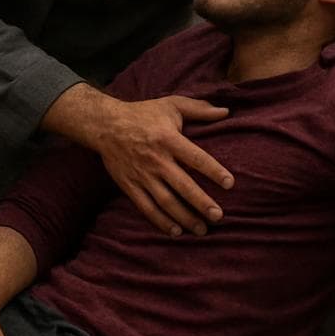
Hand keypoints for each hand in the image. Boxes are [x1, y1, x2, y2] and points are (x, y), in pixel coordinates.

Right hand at [97, 96, 232, 237]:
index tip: (230, 184)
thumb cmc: (143, 113)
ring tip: (201, 230)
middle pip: (182, 185)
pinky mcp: (129, 185)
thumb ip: (200, 109)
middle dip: (201, 202)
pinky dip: (160, 221)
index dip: (213, 171)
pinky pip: (146, 207)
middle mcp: (156, 159)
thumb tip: (226, 111)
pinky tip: (175, 231)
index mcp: (168, 138)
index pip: (196, 157)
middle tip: (218, 216)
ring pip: (166, 201)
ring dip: (184, 217)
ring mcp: (142, 175)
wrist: (104, 124)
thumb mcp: (171, 105)